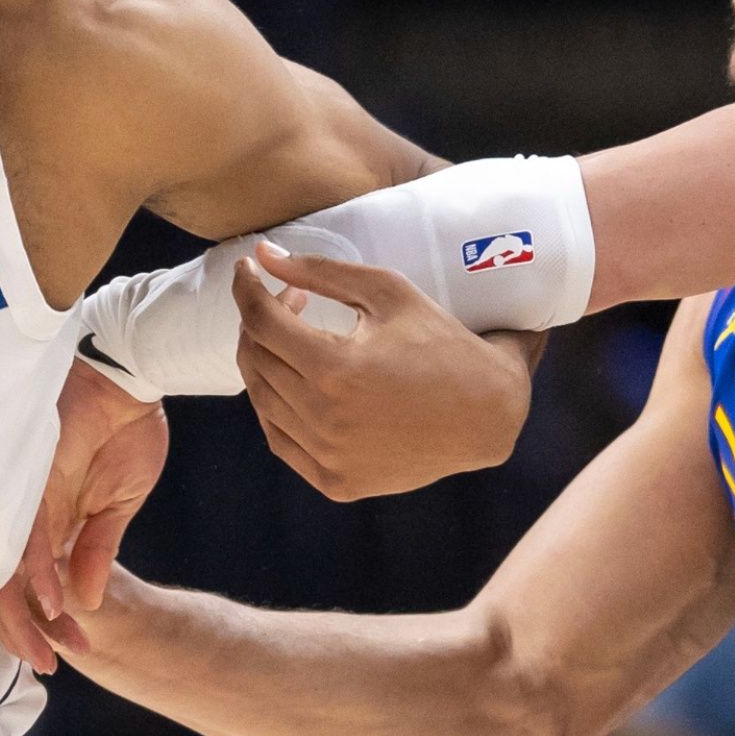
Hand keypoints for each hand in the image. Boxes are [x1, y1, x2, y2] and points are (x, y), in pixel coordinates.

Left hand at [0, 360, 166, 672]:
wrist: (131, 376)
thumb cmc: (123, 428)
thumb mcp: (119, 504)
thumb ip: (97, 550)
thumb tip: (85, 602)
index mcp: (47, 522)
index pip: (31, 584)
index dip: (43, 623)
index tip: (68, 653)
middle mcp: (27, 514)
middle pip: (7, 585)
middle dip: (26, 632)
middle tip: (47, 666)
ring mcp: (26, 498)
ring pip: (8, 568)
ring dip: (27, 615)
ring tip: (45, 651)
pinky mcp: (32, 478)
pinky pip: (27, 534)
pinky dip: (37, 573)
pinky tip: (50, 603)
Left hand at [234, 248, 537, 500]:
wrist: (488, 416)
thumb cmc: (442, 344)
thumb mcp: (388, 293)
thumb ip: (320, 271)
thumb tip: (263, 254)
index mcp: (337, 368)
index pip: (261, 321)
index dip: (246, 289)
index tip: (247, 269)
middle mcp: (325, 418)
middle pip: (256, 359)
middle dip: (260, 320)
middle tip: (288, 300)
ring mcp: (328, 457)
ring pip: (262, 400)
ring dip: (266, 360)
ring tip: (295, 337)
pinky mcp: (335, 481)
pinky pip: (280, 440)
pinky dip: (275, 406)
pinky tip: (295, 381)